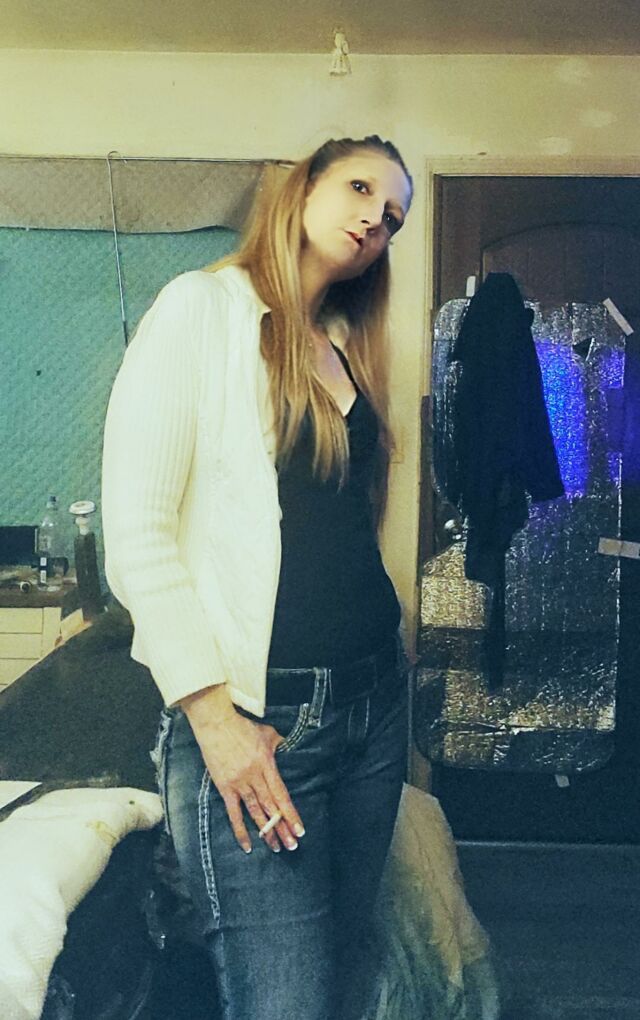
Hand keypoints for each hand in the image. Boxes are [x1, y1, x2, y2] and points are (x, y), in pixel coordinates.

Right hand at [180, 685, 304, 853]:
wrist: (216, 724)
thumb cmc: (242, 727)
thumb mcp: (267, 733)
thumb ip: (280, 744)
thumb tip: (289, 748)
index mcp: (267, 765)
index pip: (282, 795)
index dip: (291, 814)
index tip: (300, 830)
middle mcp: (254, 777)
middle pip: (271, 807)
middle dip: (283, 828)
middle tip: (292, 846)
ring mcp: (239, 783)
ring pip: (255, 813)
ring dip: (266, 832)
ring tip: (276, 848)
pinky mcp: (225, 787)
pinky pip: (233, 813)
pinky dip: (240, 830)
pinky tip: (248, 845)